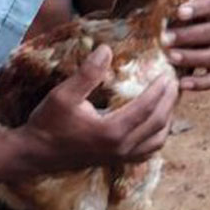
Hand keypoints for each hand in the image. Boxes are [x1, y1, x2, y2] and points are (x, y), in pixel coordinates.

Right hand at [23, 45, 178, 171]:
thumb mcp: (63, 95)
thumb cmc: (48, 123)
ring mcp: (120, 157)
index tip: (167, 73)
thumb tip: (106, 49)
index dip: (160, 90)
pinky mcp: (116, 161)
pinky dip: (157, 136)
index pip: (147, 108)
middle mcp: (121, 147)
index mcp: (112, 131)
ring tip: (168, 100)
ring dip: (167, 119)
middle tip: (174, 82)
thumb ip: (87, 74)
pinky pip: (147, 152)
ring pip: (157, 140)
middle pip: (158, 123)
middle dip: (169, 101)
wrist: (35, 154)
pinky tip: (155, 124)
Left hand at [163, 0, 209, 90]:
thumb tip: (167, 1)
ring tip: (170, 56)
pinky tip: (182, 83)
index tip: (179, 12)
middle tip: (165, 37)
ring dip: (191, 58)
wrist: (202, 19)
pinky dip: (201, 83)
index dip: (198, 9)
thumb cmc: (193, 4)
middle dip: (188, 36)